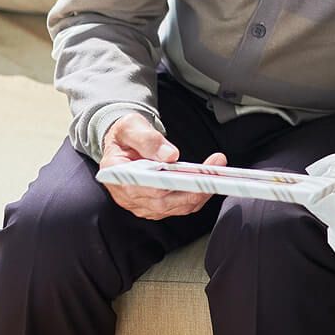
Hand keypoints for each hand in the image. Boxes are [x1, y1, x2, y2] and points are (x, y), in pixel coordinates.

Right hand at [100, 113, 224, 220]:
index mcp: (117, 175)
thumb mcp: (131, 127)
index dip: (171, 183)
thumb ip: (148, 139)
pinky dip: (196, 196)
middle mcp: (128, 196)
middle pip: (165, 202)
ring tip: (217, 174)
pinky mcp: (156, 206)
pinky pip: (180, 206)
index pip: (146, 187)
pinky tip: (208, 181)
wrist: (123, 143)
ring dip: (199, 193)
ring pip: (177, 207)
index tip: (192, 175)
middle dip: (194, 189)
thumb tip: (170, 155)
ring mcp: (143, 204)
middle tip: (215, 173)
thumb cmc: (125, 135)